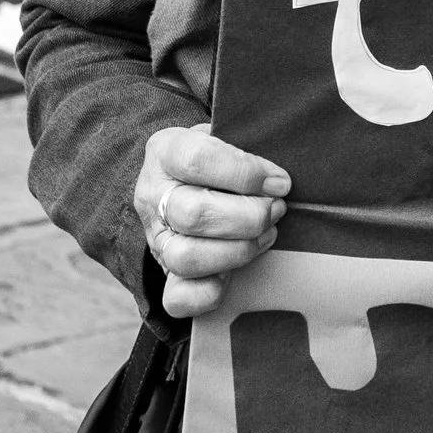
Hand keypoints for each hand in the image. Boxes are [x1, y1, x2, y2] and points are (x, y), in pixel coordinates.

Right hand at [134, 123, 289, 312]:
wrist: (185, 180)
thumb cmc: (218, 158)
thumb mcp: (226, 134)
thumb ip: (247, 147)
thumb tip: (278, 178)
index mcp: (165, 152)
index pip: (196, 160)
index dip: (244, 173)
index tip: (279, 181)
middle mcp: (152, 196)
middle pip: (193, 214)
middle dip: (248, 217)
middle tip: (276, 209)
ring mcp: (155, 237)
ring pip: (186, 257)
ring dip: (238, 250)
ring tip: (266, 235)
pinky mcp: (164, 273)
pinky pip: (177, 297)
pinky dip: (209, 293)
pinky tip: (234, 275)